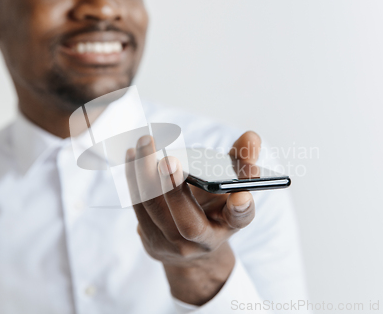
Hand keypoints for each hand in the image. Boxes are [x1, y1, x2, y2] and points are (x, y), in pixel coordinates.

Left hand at [125, 131, 260, 304]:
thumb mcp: (232, 185)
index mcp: (229, 224)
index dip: (241, 208)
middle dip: (176, 191)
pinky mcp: (150, 238)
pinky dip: (134, 177)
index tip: (241, 195)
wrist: (190, 244)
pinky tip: (132, 153)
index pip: (240, 219)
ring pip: (155, 211)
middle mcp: (204, 241)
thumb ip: (242, 160)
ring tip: (144, 143)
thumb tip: (250, 137)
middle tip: (168, 160)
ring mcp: (174, 244)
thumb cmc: (213, 207)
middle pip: (189, 224)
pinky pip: (139, 206)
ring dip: (145, 175)